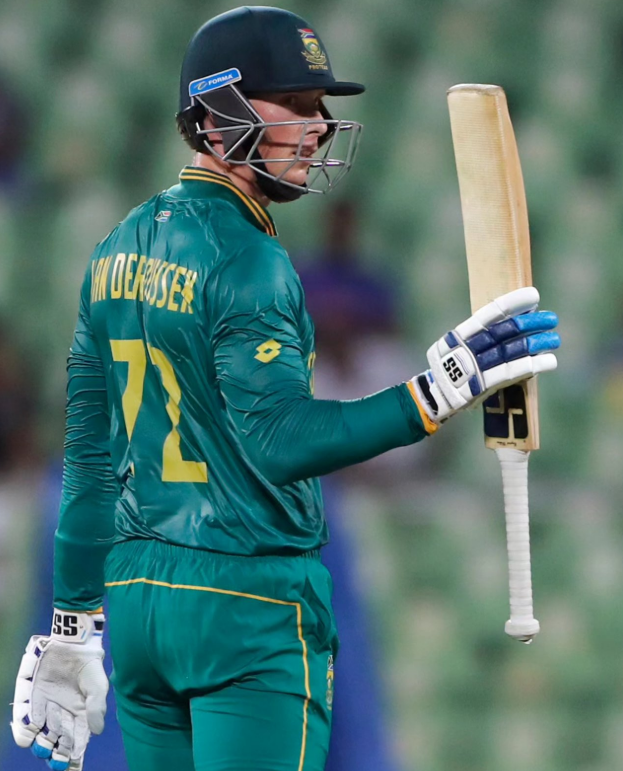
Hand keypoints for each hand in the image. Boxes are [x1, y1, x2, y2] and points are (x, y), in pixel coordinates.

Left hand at [11, 610, 108, 770]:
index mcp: (79, 715)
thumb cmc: (89, 665)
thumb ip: (97, 707)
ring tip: (41, 747)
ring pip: (40, 733)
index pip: (76, 740)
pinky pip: (24, 717)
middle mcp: (61, 714)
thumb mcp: (98, 685)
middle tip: (56, 762)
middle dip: (56, 754)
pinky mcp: (31, 697)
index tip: (72, 766)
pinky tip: (26, 735)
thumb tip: (96, 732)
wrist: (72, 642)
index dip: (74, 755)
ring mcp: (45, 707)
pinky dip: (23, 728)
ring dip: (40, 743)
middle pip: (57, 741)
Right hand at [410, 287, 558, 428]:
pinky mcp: (480, 386)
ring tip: (554, 339)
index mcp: (458, 335)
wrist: (436, 399)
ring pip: (508, 351)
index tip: (533, 296)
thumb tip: (518, 320)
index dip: (511, 304)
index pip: (488, 315)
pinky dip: (531, 365)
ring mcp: (471, 367)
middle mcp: (464, 348)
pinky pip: (509, 373)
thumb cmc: (454, 370)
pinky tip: (549, 361)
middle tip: (551, 318)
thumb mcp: (460, 348)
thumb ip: (482, 337)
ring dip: (534, 343)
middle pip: (501, 332)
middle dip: (529, 323)